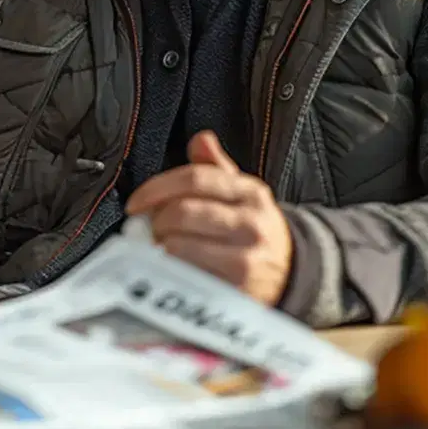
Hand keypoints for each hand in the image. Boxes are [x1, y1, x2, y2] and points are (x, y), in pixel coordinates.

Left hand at [124, 132, 292, 304]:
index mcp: (250, 192)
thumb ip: (216, 167)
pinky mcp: (236, 289)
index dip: (156, 188)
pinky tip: (171, 270)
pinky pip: (187, 277)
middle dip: (157, 221)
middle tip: (153, 229)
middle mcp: (250, 222)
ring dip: (159, 248)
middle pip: (182, 213)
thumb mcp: (242, 195)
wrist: (290, 273)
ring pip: (180, 246)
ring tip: (162, 249)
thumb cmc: (253, 231)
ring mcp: (245, 257)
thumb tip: (200, 139)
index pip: (194, 179)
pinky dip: (170, 272)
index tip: (137, 202)